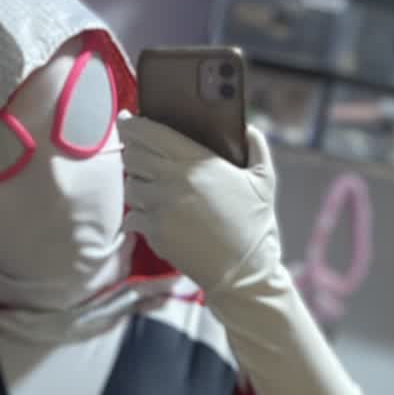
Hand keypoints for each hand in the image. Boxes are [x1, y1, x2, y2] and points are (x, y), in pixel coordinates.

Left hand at [121, 116, 283, 300]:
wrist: (244, 273)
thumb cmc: (255, 226)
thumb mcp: (265, 180)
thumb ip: (257, 147)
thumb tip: (249, 128)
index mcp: (196, 162)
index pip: (149, 133)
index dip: (132, 124)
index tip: (128, 121)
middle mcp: (172, 182)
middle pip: (132, 155)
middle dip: (131, 150)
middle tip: (138, 152)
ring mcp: (161, 209)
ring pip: (130, 185)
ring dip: (136, 183)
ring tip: (149, 185)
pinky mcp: (155, 234)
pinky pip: (133, 216)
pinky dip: (138, 214)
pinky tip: (152, 214)